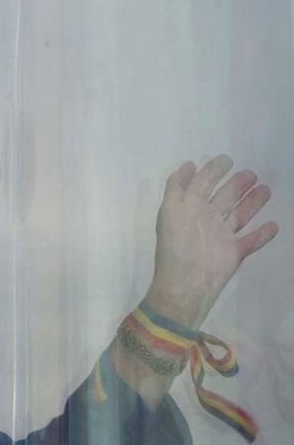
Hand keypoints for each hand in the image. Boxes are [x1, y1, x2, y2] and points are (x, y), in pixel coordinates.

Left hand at [145, 155, 277, 328]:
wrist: (186, 285)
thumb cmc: (177, 245)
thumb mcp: (170, 210)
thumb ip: (178, 187)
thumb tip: (190, 165)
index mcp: (190, 209)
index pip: (202, 184)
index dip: (212, 171)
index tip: (227, 159)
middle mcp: (205, 220)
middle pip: (224, 197)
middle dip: (237, 184)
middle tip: (251, 174)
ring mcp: (221, 238)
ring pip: (239, 215)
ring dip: (252, 203)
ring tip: (265, 190)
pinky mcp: (234, 254)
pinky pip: (251, 241)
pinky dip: (262, 234)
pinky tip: (273, 225)